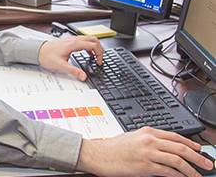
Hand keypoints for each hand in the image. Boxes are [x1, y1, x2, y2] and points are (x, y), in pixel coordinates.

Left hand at [38, 35, 102, 80]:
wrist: (38, 51)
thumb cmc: (47, 56)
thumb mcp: (61, 66)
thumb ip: (73, 71)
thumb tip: (83, 76)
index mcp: (73, 44)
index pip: (93, 45)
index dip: (99, 53)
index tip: (99, 62)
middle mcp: (73, 40)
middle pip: (93, 39)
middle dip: (100, 48)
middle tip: (101, 59)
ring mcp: (72, 39)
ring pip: (89, 38)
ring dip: (95, 46)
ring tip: (96, 57)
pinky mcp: (69, 41)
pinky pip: (83, 41)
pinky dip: (89, 46)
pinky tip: (88, 55)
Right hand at [76, 126, 212, 176]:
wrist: (99, 154)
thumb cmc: (112, 147)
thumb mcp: (132, 137)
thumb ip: (148, 140)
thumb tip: (163, 147)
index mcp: (147, 131)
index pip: (175, 136)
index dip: (190, 143)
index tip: (199, 149)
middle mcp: (150, 140)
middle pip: (180, 147)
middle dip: (197, 156)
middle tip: (207, 163)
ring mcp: (148, 153)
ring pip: (178, 160)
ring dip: (192, 169)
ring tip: (200, 175)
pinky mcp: (146, 166)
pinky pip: (168, 171)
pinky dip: (179, 176)